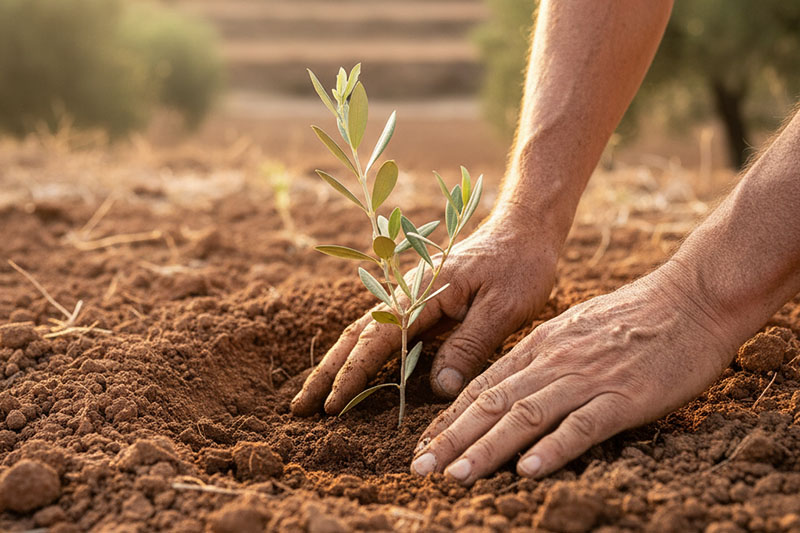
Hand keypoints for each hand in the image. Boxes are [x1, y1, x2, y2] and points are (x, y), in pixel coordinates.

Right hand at [291, 215, 560, 416]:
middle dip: (326, 372)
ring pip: (363, 333)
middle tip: (297, 408)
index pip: (378, 339)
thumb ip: (471, 345)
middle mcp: (407, 293)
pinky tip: (351, 371)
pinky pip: (382, 331)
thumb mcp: (504, 307)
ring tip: (313, 396)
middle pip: (355, 336)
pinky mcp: (420, 303)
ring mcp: (410, 296)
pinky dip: (358, 353)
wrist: (524, 230)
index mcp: (423, 293)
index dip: (352, 374)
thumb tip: (439, 389)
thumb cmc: (519, 266)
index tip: (331, 406)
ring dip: (336, 364)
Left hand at [410, 262, 736, 483]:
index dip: (449, 420)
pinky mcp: (624, 396)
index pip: (482, 387)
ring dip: (488, 448)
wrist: (691, 298)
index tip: (424, 447)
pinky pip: (583, 425)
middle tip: (419, 468)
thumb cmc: (633, 317)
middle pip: (492, 404)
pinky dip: (553, 448)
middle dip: (452, 439)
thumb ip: (542, 358)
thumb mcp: (573, 329)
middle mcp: (553, 362)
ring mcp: (587, 379)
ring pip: (526, 416)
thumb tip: (511, 388)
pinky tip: (529, 470)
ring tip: (456, 475)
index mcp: (539, 346)